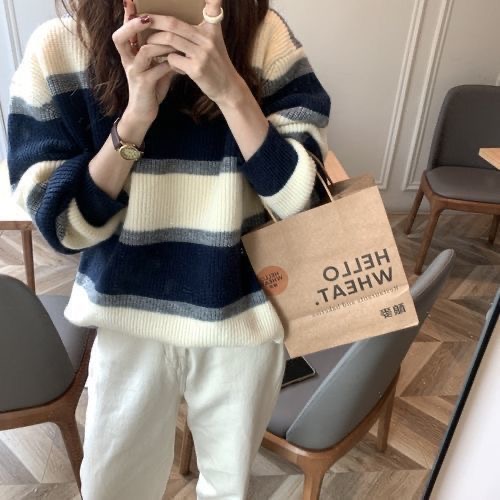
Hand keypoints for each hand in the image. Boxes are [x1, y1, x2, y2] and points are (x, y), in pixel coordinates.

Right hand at [112, 0, 177, 123]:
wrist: (144, 112)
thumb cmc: (151, 88)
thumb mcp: (155, 66)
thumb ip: (162, 53)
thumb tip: (177, 37)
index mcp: (129, 53)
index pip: (124, 30)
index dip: (127, 16)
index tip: (131, 0)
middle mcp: (127, 60)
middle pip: (120, 37)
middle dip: (133, 25)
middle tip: (147, 17)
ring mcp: (134, 72)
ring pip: (144, 51)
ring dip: (161, 44)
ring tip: (175, 40)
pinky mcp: (143, 84)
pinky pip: (156, 69)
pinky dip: (169, 64)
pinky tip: (179, 62)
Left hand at [145, 0, 243, 104]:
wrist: (227, 88)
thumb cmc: (216, 64)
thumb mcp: (213, 42)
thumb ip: (199, 30)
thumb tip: (174, 22)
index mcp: (212, 29)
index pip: (213, 6)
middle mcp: (208, 39)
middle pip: (174, 23)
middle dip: (155, 20)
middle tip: (143, 19)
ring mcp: (202, 54)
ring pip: (170, 40)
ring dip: (155, 40)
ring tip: (148, 42)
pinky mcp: (197, 69)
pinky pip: (172, 59)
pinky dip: (167, 61)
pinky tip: (169, 64)